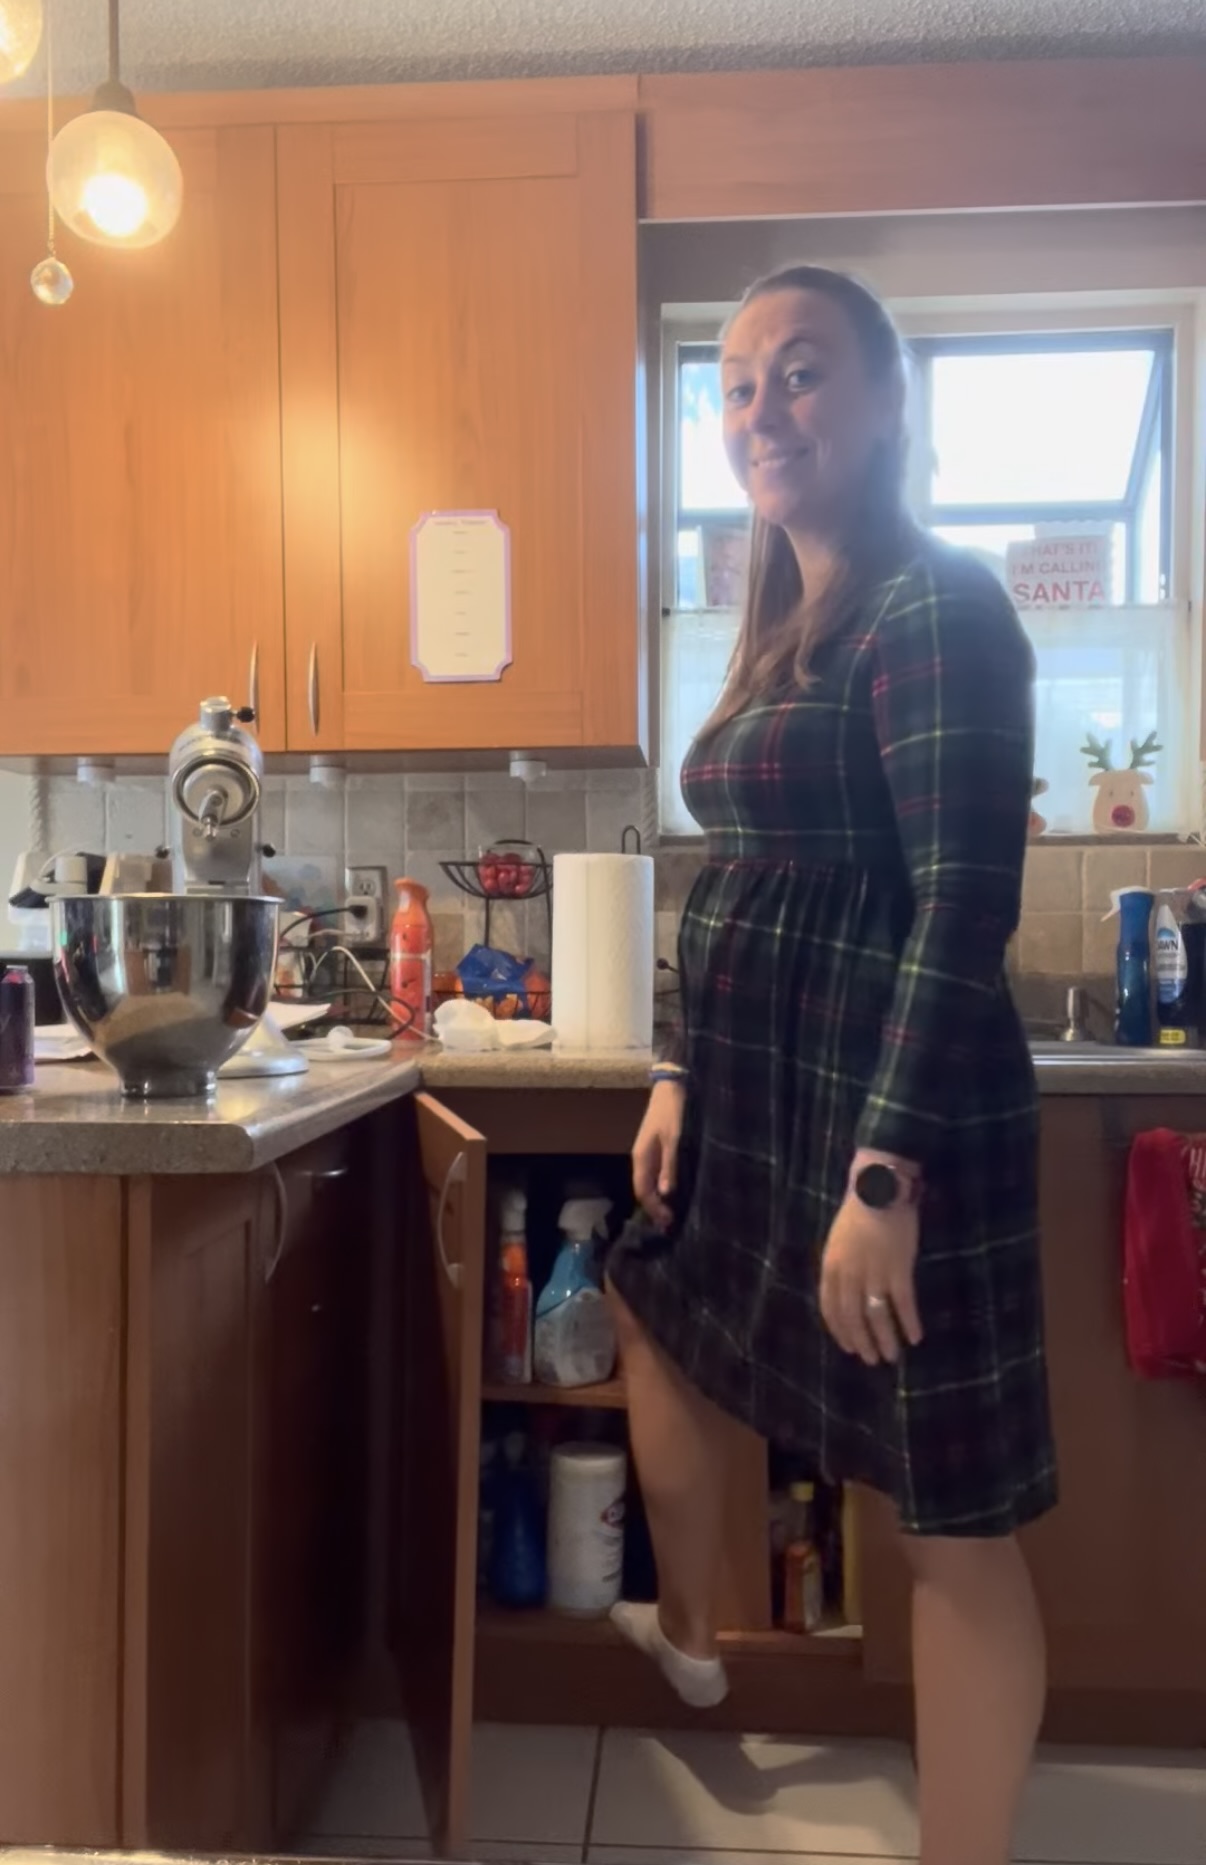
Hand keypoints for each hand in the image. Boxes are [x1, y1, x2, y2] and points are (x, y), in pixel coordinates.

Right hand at [632, 1079, 685, 1229]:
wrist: (672, 1086)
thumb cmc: (674, 1112)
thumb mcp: (676, 1139)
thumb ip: (670, 1166)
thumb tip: (665, 1194)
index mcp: (642, 1157)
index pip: (642, 1191)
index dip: (653, 1209)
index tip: (668, 1222)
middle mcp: (641, 1158)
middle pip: (643, 1189)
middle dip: (654, 1207)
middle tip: (670, 1223)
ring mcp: (647, 1153)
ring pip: (648, 1182)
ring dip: (657, 1198)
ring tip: (671, 1212)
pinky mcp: (655, 1148)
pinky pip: (654, 1173)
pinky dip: (661, 1186)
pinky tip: (672, 1191)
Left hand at [819, 1193, 922, 1365]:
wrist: (879, 1189)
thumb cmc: (858, 1213)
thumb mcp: (837, 1242)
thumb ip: (838, 1269)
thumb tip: (843, 1296)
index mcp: (831, 1267)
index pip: (831, 1310)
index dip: (841, 1332)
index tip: (850, 1348)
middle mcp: (849, 1275)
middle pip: (854, 1318)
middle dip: (863, 1343)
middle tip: (872, 1360)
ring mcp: (874, 1272)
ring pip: (877, 1316)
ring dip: (885, 1339)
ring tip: (892, 1356)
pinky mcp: (899, 1268)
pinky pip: (904, 1303)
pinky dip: (909, 1322)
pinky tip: (916, 1336)